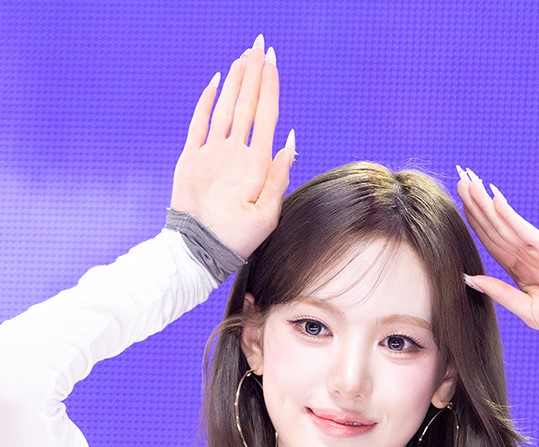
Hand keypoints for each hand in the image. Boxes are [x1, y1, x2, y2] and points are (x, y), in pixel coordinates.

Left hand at [170, 34, 293, 259]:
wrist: (196, 249)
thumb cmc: (236, 237)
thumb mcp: (269, 215)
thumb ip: (280, 177)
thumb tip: (289, 141)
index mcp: (255, 164)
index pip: (266, 115)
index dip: (270, 84)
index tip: (272, 60)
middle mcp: (232, 151)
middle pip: (246, 103)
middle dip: (253, 71)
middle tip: (259, 46)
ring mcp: (208, 152)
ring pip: (225, 106)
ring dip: (234, 79)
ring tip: (242, 57)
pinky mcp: (189, 158)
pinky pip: (199, 121)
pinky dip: (207, 99)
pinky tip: (215, 81)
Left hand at [457, 170, 538, 333]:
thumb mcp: (525, 307)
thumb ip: (499, 292)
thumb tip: (469, 278)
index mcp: (517, 267)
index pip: (490, 240)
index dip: (474, 221)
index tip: (458, 204)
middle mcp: (524, 253)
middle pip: (494, 225)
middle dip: (476, 204)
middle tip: (459, 180)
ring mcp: (535, 248)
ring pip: (503, 222)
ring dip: (484, 202)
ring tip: (468, 182)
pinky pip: (522, 229)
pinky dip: (508, 215)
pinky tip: (494, 199)